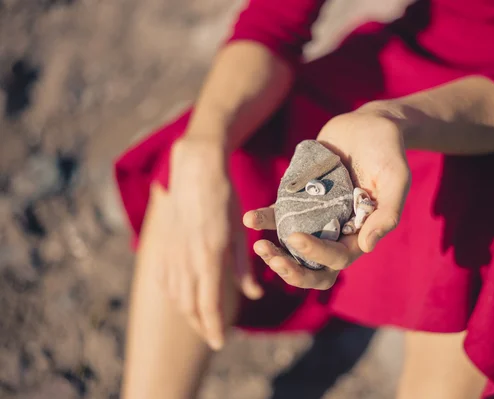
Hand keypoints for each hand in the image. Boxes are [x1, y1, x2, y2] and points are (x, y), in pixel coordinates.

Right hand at [155, 134, 262, 349]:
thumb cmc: (224, 200)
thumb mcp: (239, 232)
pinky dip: (175, 296)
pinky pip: (165, 281)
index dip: (214, 327)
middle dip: (202, 326)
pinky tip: (184, 298)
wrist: (194, 172)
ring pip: (176, 297)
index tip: (220, 342)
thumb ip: (243, 267)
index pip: (209, 305)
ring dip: (188, 314)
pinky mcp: (162, 247)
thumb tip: (254, 294)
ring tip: (201, 321)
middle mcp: (186, 260)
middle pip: (190, 307)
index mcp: (209, 257)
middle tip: (213, 336)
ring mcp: (170, 254)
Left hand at [243, 107, 410, 289]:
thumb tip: (367, 247)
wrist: (370, 125)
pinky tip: (250, 218)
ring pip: (294, 247)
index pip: (338, 258)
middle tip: (273, 259)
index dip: (317, 254)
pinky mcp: (302, 198)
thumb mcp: (396, 179)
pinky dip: (265, 219)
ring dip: (275, 253)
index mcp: (361, 233)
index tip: (296, 238)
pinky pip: (281, 215)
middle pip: (315, 266)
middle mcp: (338, 231)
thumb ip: (387, 213)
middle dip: (293, 270)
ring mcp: (318, 217)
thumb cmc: (388, 152)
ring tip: (259, 247)